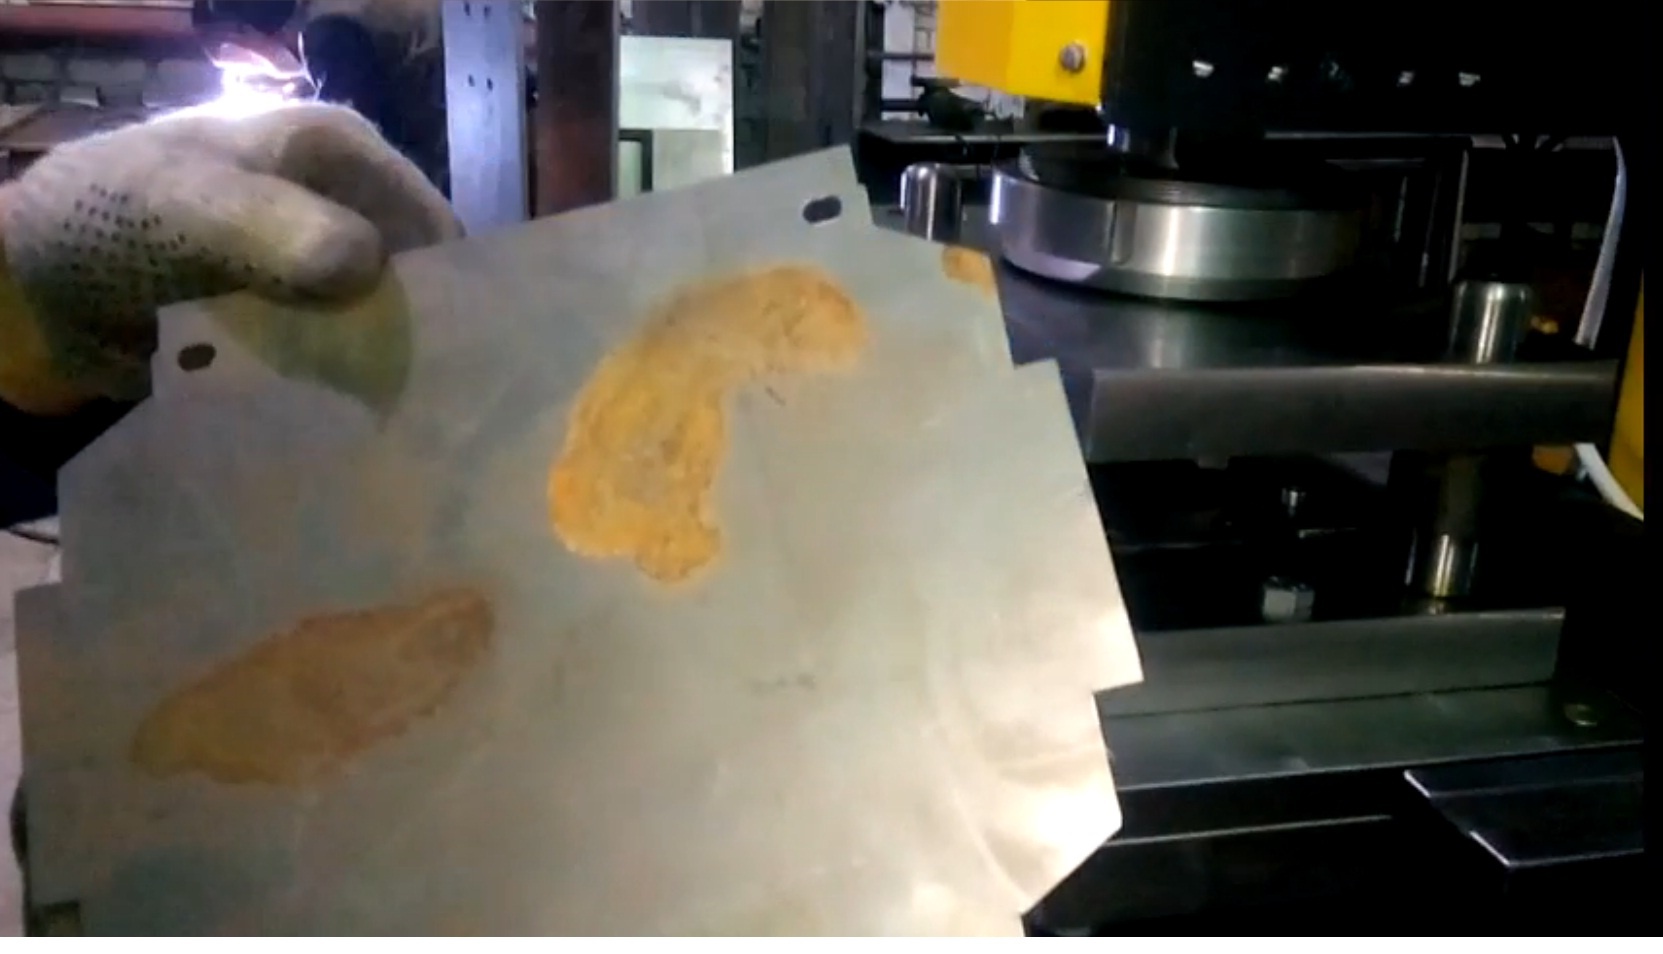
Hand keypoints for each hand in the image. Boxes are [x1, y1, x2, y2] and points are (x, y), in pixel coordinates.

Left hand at [0, 101, 460, 414]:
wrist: (38, 279)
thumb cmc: (113, 214)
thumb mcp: (187, 202)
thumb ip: (269, 225)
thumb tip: (367, 264)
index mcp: (343, 155)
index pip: (436, 231)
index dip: (450, 295)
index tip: (443, 368)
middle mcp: (346, 210)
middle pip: (414, 288)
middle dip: (410, 346)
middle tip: (408, 412)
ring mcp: (320, 273)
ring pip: (376, 334)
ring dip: (368, 380)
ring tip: (371, 430)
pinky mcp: (293, 327)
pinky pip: (333, 365)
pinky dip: (328, 395)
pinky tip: (326, 428)